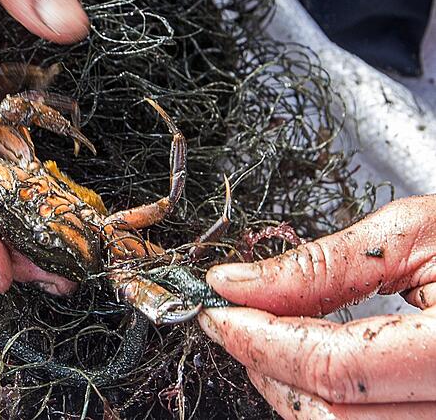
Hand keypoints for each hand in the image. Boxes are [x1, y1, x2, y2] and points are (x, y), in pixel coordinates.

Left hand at [199, 195, 435, 418]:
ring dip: (292, 396)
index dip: (259, 337)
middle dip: (267, 370)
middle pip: (334, 418)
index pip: (336, 365)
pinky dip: (330, 409)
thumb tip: (238, 283)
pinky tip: (317, 374)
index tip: (219, 310)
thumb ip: (322, 265)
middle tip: (237, 324)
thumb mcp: (420, 234)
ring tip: (272, 344)